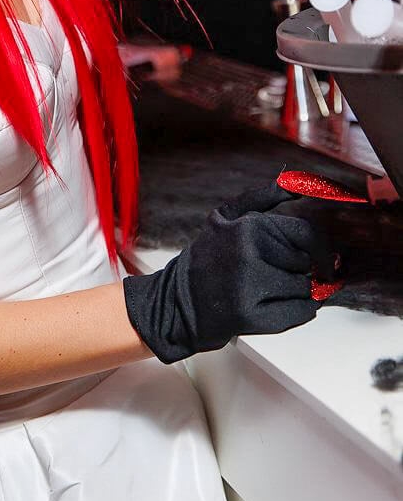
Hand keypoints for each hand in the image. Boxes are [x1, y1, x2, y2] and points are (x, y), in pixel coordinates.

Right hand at [122, 189, 338, 363]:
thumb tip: (297, 184)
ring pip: (305, 289)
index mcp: (248, 226)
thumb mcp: (227, 216)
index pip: (307, 233)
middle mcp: (248, 254)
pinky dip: (298, 311)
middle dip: (300, 271)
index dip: (321, 248)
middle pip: (307, 264)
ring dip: (297, 293)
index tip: (322, 259)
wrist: (178, 301)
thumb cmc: (208, 256)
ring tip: (268, 290)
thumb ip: (263, 197)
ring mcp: (248, 286)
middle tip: (275, 274)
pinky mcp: (249, 315)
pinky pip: (300, 313)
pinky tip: (275, 305)